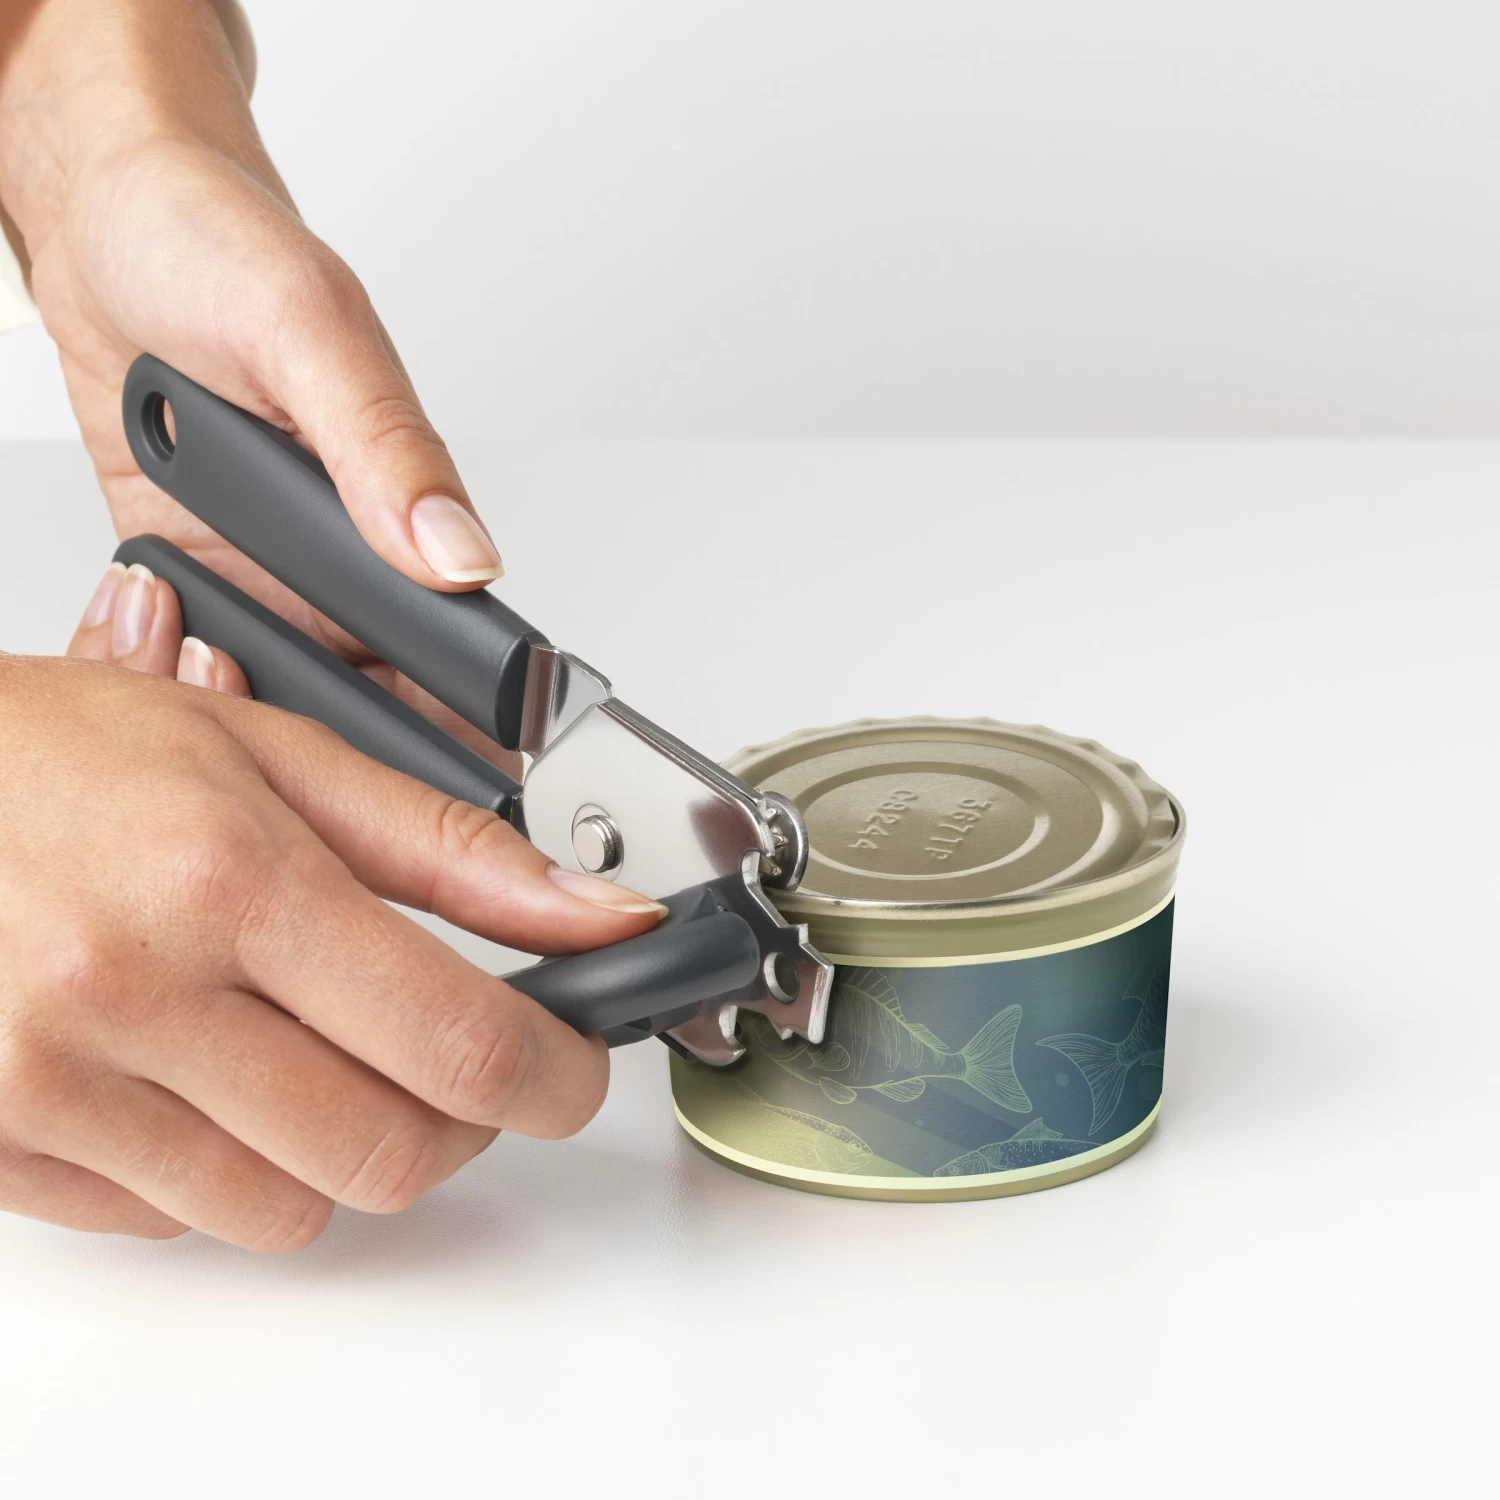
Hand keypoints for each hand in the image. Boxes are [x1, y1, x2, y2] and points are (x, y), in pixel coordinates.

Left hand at [0, 0, 506, 752]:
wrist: (103, 216)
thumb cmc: (216, 242)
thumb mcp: (311, 331)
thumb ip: (388, 448)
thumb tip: (463, 554)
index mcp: (410, 506)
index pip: (463, 651)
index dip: (462, 727)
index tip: (444, 772)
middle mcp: (350, 556)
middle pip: (373, 701)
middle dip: (332, 741)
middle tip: (272, 700)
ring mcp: (270, 572)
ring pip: (281, 696)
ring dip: (235, 706)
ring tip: (192, 653)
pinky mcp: (196, 573)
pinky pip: (193, 658)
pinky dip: (165, 672)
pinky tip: (145, 642)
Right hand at [0, 645, 665, 1248]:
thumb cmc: (65, 754)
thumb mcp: (278, 755)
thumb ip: (453, 847)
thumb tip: (594, 916)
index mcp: (226, 879)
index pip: (455, 1041)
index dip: (552, 1074)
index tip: (573, 1067)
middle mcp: (131, 994)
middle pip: (388, 1153)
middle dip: (463, 1121)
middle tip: (459, 1058)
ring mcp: (51, 1089)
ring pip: (291, 1211)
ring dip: (347, 1148)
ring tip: (320, 1051)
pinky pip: (180, 1222)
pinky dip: (235, 1166)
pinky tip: (217, 1076)